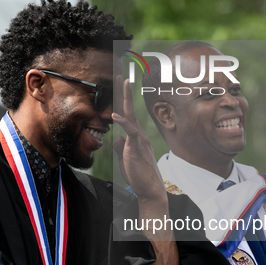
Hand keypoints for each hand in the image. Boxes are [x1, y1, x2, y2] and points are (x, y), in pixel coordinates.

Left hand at [112, 76, 178, 264]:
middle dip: (127, 91)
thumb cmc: (138, 175)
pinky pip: (130, 131)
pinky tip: (115, 114)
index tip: (121, 84)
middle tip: (124, 74)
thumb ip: (121, 146)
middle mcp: (138, 135)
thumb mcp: (126, 158)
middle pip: (131, 108)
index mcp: (135, 136)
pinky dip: (123, 122)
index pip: (128, 114)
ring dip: (126, 98)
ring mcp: (138, 140)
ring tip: (123, 82)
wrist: (150, 190)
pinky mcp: (137, 148)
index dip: (124, 99)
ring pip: (132, 114)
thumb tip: (116, 137)